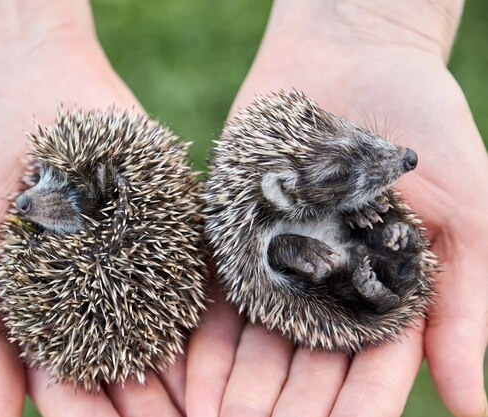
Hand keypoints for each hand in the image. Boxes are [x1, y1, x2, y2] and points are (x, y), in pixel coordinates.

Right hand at [0, 2, 184, 415]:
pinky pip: (192, 269)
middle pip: (124, 363)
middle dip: (146, 406)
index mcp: (41, 308)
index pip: (67, 380)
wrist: (10, 75)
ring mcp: (133, 254)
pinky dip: (207, 310)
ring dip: (184, 374)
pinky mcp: (164, 217)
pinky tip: (225, 351)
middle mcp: (92, 289)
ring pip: (165, 327)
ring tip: (210, 410)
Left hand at [186, 1, 487, 415]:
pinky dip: (206, 341)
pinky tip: (189, 379)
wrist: (352, 57)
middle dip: (282, 414)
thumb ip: (465, 309)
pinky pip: (218, 300)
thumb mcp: (467, 216)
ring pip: (258, 348)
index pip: (370, 381)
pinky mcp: (236, 241)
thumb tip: (476, 409)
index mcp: (385, 301)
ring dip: (237, 391)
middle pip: (306, 374)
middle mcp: (328, 295)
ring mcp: (279, 270)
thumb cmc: (426, 129)